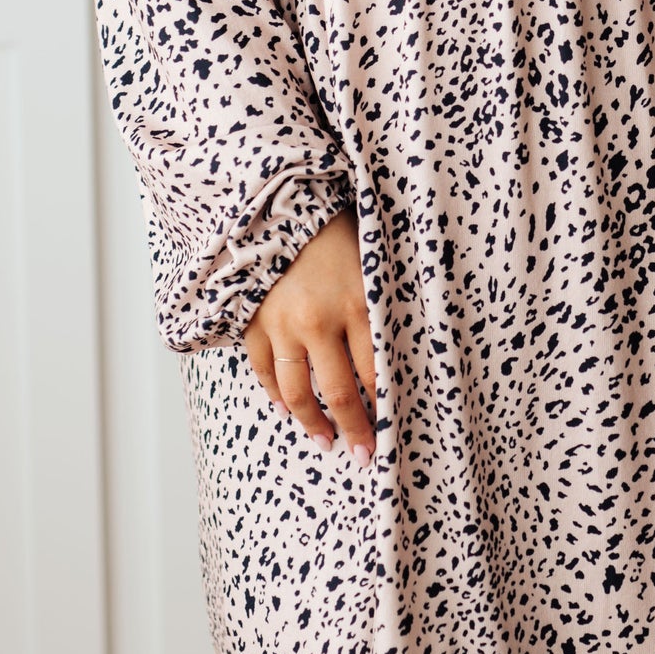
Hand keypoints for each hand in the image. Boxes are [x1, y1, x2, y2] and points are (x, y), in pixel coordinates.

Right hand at [242, 209, 376, 464]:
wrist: (274, 198)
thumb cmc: (334, 223)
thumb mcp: (371, 257)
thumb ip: (380, 301)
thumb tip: (402, 343)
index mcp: (357, 302)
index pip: (375, 372)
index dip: (384, 407)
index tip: (392, 432)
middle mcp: (318, 320)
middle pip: (340, 391)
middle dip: (354, 428)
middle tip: (364, 456)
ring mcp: (281, 324)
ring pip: (297, 389)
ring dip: (312, 421)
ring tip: (324, 440)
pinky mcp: (252, 320)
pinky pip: (265, 369)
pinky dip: (276, 392)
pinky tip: (286, 406)